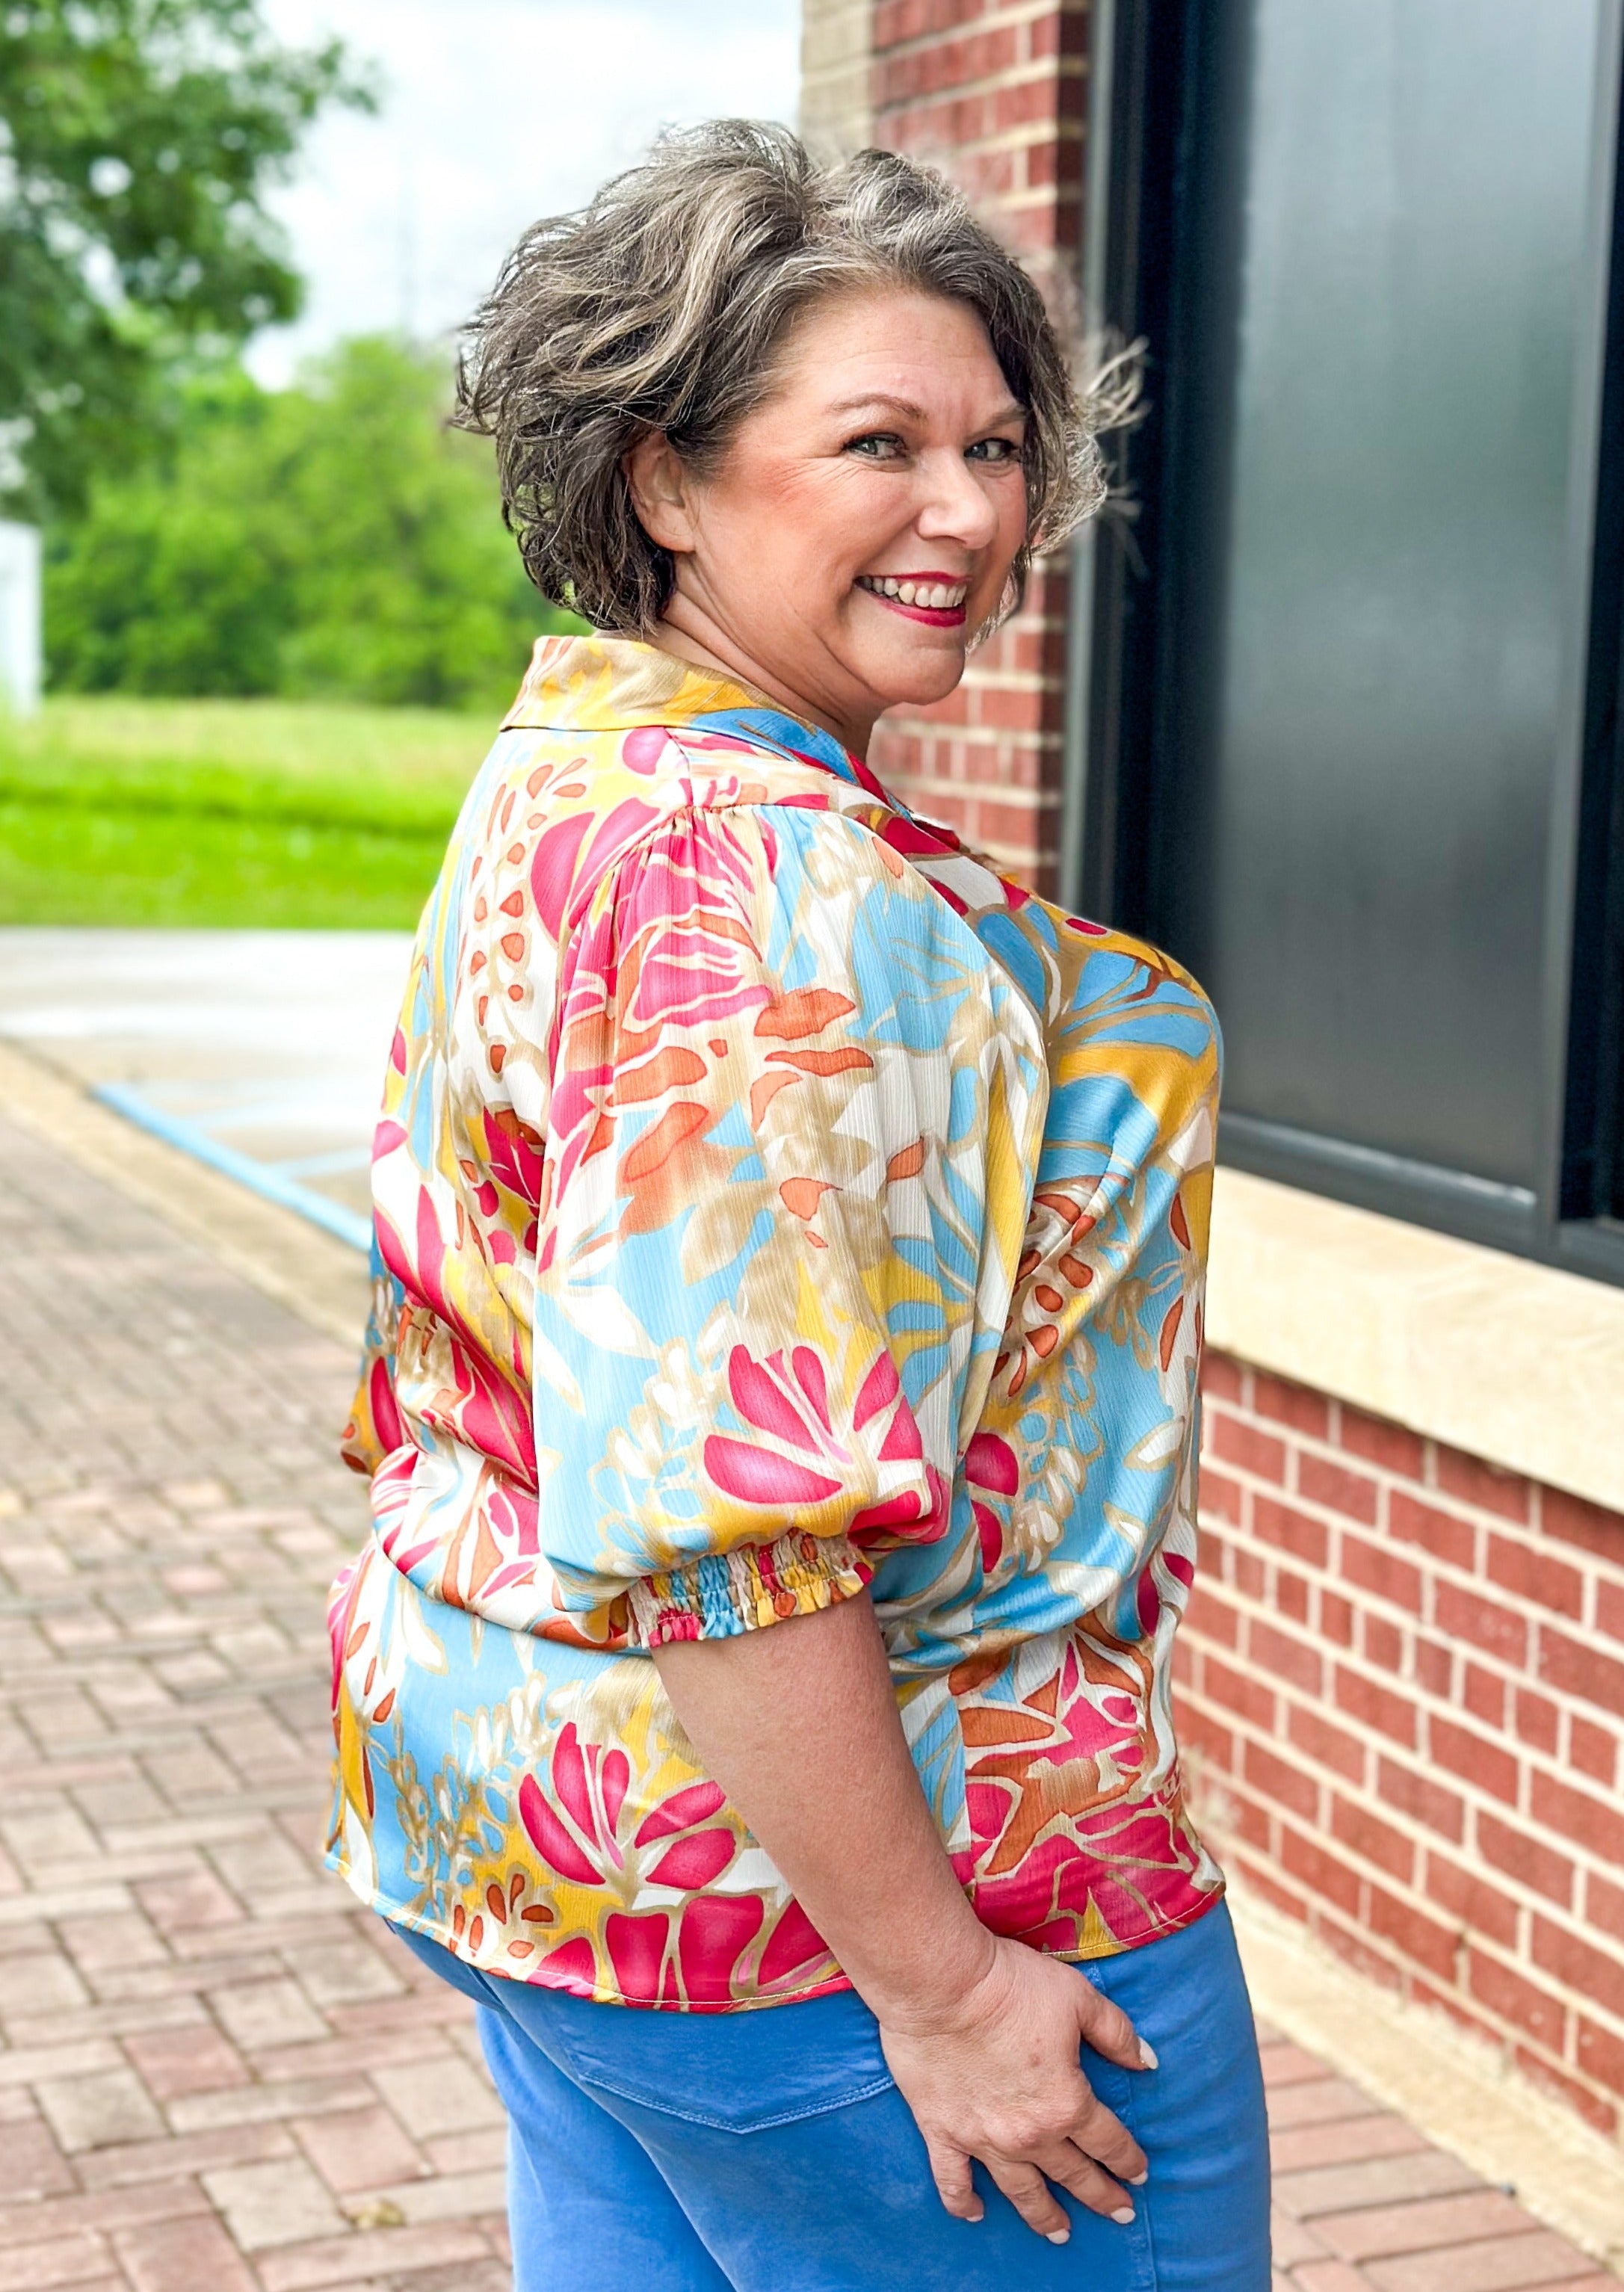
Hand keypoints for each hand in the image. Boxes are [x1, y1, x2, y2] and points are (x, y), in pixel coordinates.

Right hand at [876, 1935, 1152, 2241]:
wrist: (941, 1983)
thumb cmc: (1011, 1986)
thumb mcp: (1078, 1998)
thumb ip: (1117, 2034)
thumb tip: (1147, 2063)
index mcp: (1067, 2103)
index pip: (1108, 2142)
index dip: (1128, 2160)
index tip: (1139, 2174)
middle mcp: (1029, 2134)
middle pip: (1073, 2174)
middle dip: (1101, 2196)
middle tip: (1119, 2213)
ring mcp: (983, 2139)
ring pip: (1021, 2191)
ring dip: (1044, 2216)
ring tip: (1060, 2234)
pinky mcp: (942, 2132)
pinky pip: (953, 2181)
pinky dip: (963, 2203)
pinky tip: (976, 2215)